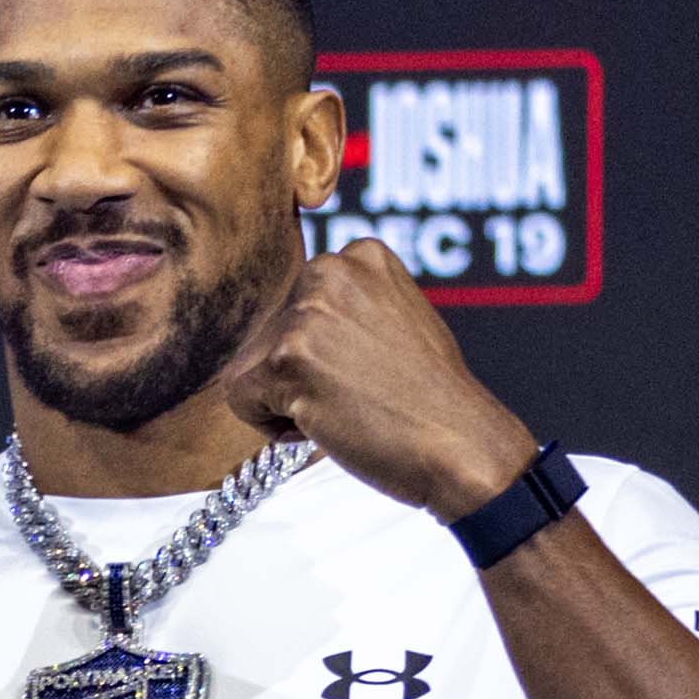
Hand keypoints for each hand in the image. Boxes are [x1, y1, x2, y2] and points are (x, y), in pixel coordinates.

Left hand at [221, 239, 540, 521]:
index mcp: (358, 255)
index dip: (321, 356)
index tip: (369, 370)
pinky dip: (270, 425)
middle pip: (265, 336)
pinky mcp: (287, 357)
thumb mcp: (393, 320)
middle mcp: (329, 270)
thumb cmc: (428, 400)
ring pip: (249, 368)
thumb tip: (288, 323)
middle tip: (357, 394)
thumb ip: (345, 308)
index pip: (292, 308)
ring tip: (345, 408)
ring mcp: (307, 312)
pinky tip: (325, 423)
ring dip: (285, 402)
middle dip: (297, 378)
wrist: (460, 443)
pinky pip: (239, 397)